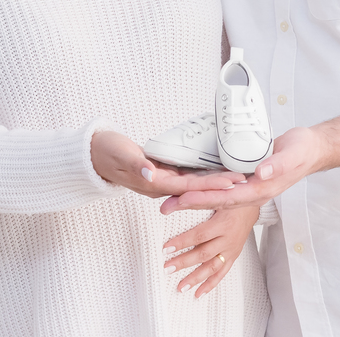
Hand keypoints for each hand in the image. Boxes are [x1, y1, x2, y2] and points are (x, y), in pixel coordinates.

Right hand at [91, 130, 244, 197]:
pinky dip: (204, 172)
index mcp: (155, 183)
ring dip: (216, 180)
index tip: (233, 182)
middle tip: (246, 180)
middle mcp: (162, 185)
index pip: (190, 187)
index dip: (212, 185)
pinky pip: (188, 174)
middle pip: (197, 188)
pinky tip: (219, 167)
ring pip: (195, 182)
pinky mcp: (163, 171)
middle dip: (221, 185)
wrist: (93, 155)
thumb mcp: (120, 155)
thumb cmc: (106, 152)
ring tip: (239, 175)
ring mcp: (163, 179)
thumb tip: (152, 174)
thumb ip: (136, 165)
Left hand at [159, 127, 326, 213]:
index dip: (204, 199)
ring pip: (215, 196)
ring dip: (192, 198)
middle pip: (215, 200)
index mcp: (260, 189)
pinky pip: (221, 187)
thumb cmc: (302, 152)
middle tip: (164, 205)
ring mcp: (247, 187)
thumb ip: (279, 165)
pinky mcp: (244, 179)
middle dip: (189, 202)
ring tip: (168, 200)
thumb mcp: (293, 154)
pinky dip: (203, 188)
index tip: (183, 199)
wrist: (310, 151)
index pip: (227, 197)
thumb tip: (261, 173)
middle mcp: (251, 192)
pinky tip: (189, 186)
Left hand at [162, 206, 259, 297]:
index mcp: (223, 223)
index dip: (182, 242)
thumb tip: (167, 206)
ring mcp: (232, 249)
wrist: (253, 204)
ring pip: (212, 267)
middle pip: (204, 254)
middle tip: (168, 268)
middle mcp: (228, 239)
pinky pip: (222, 273)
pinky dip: (211, 284)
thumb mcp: (216, 195)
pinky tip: (199, 293)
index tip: (166, 248)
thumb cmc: (233, 197)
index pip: (199, 235)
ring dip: (196, 278)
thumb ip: (193, 200)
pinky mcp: (234, 255)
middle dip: (184, 262)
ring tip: (181, 286)